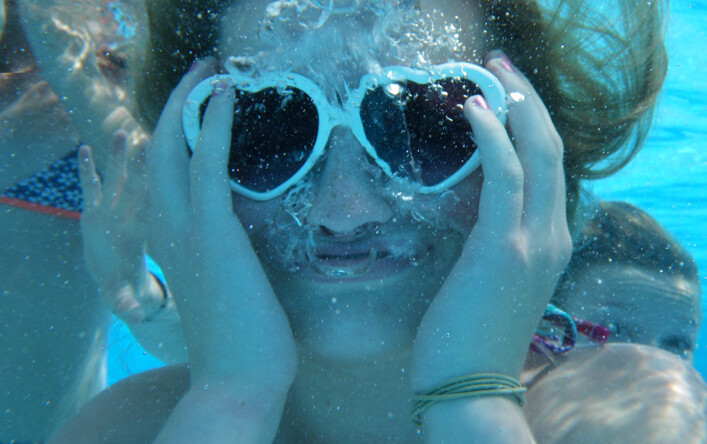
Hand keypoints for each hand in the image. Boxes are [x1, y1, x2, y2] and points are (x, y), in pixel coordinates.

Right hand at [79, 131, 155, 321]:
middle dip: (139, 165)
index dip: (156, 192)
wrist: (115, 276)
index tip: (166, 170)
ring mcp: (111, 212)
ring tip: (121, 133)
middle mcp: (126, 218)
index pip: (150, 210)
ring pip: (115, 181)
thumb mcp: (124, 297)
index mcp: (138, 235)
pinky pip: (90, 188)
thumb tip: (134, 316)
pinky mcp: (93, 211)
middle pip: (136, 188)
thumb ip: (126, 304)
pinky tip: (82, 149)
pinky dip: (86, 171)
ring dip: (117, 158)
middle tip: (147, 138)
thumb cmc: (125, 285)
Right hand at [144, 59, 295, 440]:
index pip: (160, 176)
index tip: (197, 110)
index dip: (173, 137)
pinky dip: (213, 125)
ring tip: (211, 73)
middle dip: (177, 106)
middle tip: (203, 74)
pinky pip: (207, 165)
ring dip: (190, 104)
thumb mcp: (227, 288)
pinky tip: (224, 97)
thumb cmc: (241, 342)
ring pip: (172, 148)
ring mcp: (186, 231)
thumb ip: (225, 259)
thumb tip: (244, 245)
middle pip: (157, 151)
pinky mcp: (213, 233)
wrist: (238, 383)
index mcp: (170, 243)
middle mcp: (167, 230)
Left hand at [411, 51, 571, 419]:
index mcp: (550, 242)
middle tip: (500, 65)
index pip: (551, 169)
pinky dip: (492, 136)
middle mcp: (553, 236)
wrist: (469, 385)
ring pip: (538, 153)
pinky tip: (474, 110)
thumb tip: (477, 212)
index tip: (506, 93)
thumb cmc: (469, 335)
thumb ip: (496, 242)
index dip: (532, 124)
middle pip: (552, 149)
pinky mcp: (504, 247)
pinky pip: (505, 176)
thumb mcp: (491, 280)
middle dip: (528, 99)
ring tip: (489, 72)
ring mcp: (534, 241)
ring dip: (515, 104)